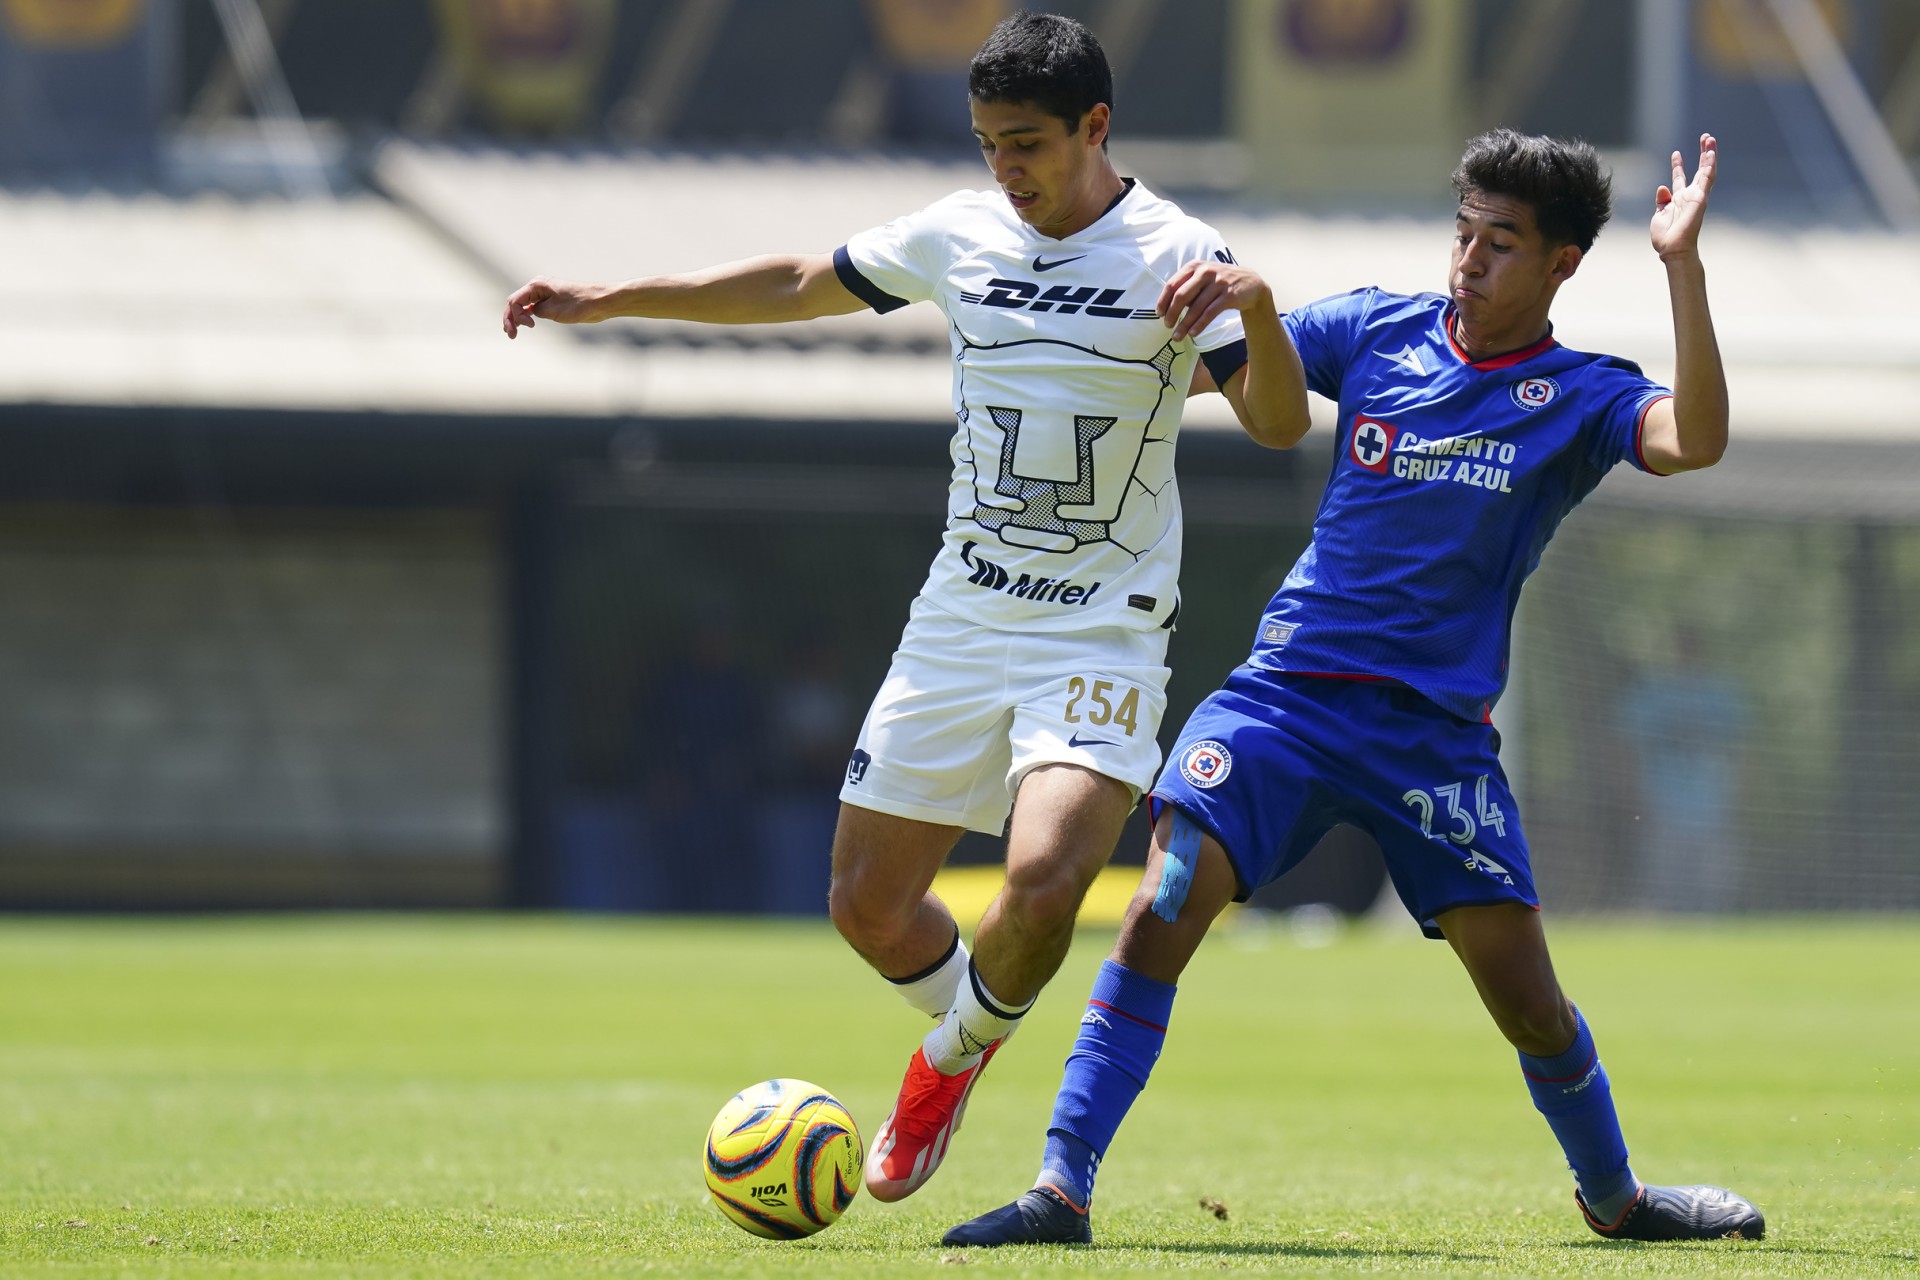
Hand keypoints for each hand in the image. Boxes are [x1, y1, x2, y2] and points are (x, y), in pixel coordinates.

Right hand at [502, 278, 603, 337]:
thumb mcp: (554, 310)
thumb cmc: (579, 304)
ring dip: (516, 319)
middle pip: (515, 303)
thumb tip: (530, 312)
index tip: (530, 326)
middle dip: (511, 319)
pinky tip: (524, 325)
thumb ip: (537, 311)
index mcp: (536, 285)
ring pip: (522, 306)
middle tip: (511, 335)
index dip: (515, 316)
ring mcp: (543, 294)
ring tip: (512, 333)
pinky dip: (526, 317)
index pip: (514, 301)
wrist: (599, 302)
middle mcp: (537, 287)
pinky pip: (532, 308)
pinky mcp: (550, 302)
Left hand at [1157, 261, 1272, 342]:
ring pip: (1195, 307)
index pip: (1172, 284)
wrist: (1251, 284)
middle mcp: (1205, 271)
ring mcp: (1218, 282)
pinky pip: (1210, 313)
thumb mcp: (1203, 278)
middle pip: (1181, 295)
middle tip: (1167, 326)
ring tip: (1177, 337)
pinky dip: (1199, 324)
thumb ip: (1186, 288)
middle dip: (1171, 313)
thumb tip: (1166, 308)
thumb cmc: (1220, 283)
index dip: (1163, 301)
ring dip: (1184, 324)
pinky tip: (1192, 333)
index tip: (1159, 314)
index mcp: (1195, 266)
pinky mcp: (1229, 295)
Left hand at [1651, 133, 1716, 262]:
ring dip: (1709, 154)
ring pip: (1706, 170)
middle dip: (1701, 154)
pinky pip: (1707, 178)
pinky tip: (1711, 152)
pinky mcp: (1701, 197)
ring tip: (1709, 139)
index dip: (1678, 166)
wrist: (1673, 249)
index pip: (1679, 178)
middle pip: (1698, 170)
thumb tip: (1662, 187)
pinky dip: (1710, 165)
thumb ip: (1662, 201)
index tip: (1676, 153)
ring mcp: (1697, 196)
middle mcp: (1689, 196)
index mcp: (1678, 200)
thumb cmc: (1665, 237)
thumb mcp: (1659, 215)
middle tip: (1705, 138)